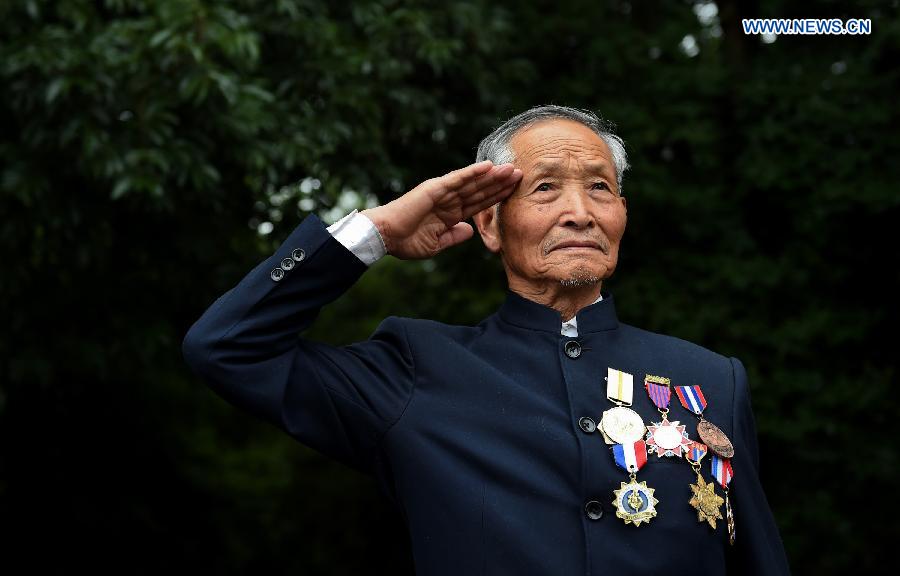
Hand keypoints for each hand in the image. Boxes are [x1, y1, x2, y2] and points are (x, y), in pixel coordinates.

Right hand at [361, 160, 521, 259]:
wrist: (386, 236)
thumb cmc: (406, 241)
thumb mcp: (437, 244)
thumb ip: (454, 236)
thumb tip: (470, 231)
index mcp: (450, 213)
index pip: (479, 203)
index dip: (497, 197)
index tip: (515, 192)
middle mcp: (449, 199)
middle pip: (480, 190)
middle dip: (500, 183)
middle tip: (521, 174)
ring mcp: (442, 192)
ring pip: (473, 182)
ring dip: (493, 175)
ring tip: (511, 168)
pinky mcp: (434, 188)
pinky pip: (457, 179)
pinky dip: (473, 172)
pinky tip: (489, 167)